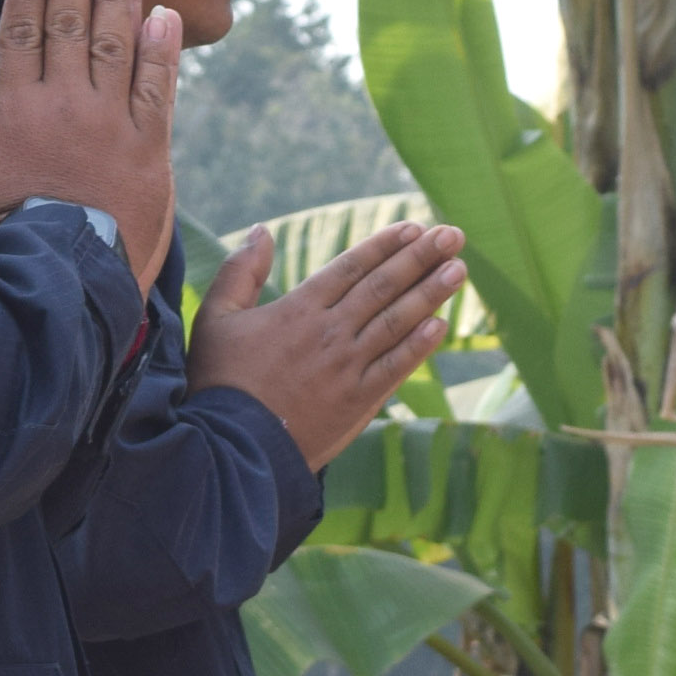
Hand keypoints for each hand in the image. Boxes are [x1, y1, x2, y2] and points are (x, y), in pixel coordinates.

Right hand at [0, 0, 183, 283]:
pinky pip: (158, 90)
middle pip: (72, 23)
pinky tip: (162, 15)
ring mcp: (111, 126)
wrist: (53, 286)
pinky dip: (161, 51)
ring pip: (117, 44)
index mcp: (13, 108)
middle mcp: (64, 106)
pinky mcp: (150, 153)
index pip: (23, 29)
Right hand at [188, 218, 469, 466]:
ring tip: (459, 268)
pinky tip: (441, 324)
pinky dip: (419, 345)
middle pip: (383, 286)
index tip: (415, 227)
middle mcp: (329, 332)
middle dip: (421, 257)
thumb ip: (240, 272)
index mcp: (297, 309)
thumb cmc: (218, 382)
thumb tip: (261, 230)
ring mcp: (347, 366)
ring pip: (397, 321)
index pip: (352, 267)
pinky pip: (396, 367)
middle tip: (453, 235)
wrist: (230, 447)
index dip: (386, 245)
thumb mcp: (216, 318)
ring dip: (431, 293)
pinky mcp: (358, 401)